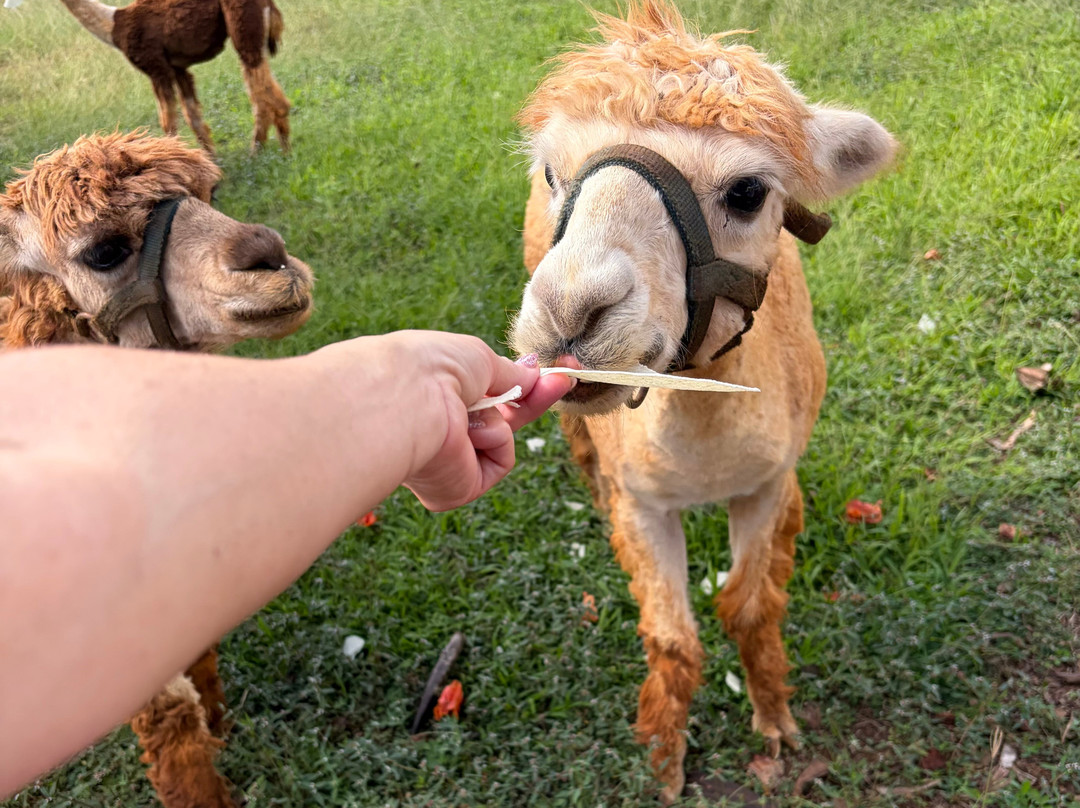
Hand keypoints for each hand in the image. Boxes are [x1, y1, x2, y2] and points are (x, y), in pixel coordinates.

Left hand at [386, 331, 572, 510]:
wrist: (407, 397)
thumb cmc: (432, 367)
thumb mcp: (478, 358)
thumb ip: (509, 372)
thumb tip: (533, 374)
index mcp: (432, 397)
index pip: (484, 395)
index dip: (518, 385)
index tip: (551, 374)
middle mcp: (436, 431)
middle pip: (499, 420)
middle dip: (531, 400)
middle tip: (565, 379)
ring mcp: (446, 462)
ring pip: (501, 436)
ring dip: (500, 418)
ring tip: (467, 410)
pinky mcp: (456, 488)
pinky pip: (499, 459)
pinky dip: (494, 441)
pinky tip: (465, 434)